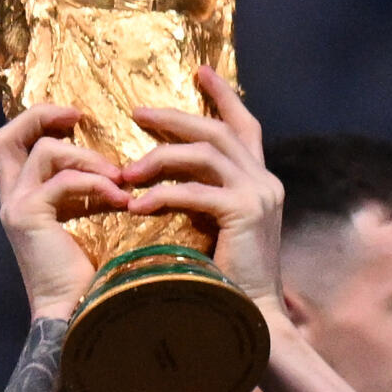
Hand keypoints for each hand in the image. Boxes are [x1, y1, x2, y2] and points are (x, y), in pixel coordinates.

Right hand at [0, 104, 128, 321]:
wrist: (78, 313)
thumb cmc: (89, 276)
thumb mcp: (89, 223)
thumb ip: (86, 193)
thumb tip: (117, 167)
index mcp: (22, 198)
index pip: (13, 144)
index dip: (39, 120)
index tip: (76, 118)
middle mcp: (11, 199)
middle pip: (7, 137)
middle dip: (42, 116)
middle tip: (79, 116)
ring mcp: (16, 207)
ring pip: (44, 152)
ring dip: (87, 157)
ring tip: (118, 178)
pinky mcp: (28, 217)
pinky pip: (63, 180)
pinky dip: (96, 184)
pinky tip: (120, 199)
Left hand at [123, 66, 284, 310]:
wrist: (254, 319)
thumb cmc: (230, 283)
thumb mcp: (220, 232)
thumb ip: (208, 201)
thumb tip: (171, 181)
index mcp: (262, 183)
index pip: (245, 126)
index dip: (223, 96)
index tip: (200, 71)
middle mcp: (265, 182)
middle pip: (217, 130)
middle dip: (175, 117)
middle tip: (137, 112)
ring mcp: (259, 195)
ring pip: (205, 153)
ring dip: (160, 158)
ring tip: (127, 171)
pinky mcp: (244, 214)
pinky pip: (196, 192)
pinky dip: (163, 195)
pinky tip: (136, 206)